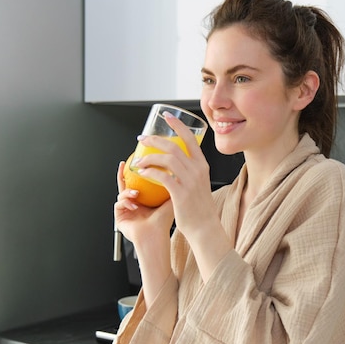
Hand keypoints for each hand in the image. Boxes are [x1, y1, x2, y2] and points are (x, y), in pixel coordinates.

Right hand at [114, 160, 174, 247]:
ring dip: (128, 191)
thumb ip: (172, 185)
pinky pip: (118, 204)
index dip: (138, 170)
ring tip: (137, 192)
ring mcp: (125, 210)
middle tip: (126, 164)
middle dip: (124, 174)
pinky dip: (125, 202)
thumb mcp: (169, 200)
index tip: (140, 158)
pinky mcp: (119, 217)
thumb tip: (177, 169)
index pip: (139, 181)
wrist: (156, 238)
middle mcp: (134, 203)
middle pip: (126, 184)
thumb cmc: (163, 223)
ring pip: (121, 193)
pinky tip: (133, 204)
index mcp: (144, 199)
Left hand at [133, 114, 232, 282]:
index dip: (177, 125)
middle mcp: (197, 170)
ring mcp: (189, 181)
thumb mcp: (199, 184)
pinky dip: (150, 172)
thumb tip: (173, 163)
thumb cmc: (199, 208)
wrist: (205, 227)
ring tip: (139, 160)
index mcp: (202, 165)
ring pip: (166, 159)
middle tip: (142, 139)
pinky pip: (161, 176)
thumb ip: (189, 172)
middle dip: (155, 139)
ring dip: (149, 157)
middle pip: (174, 146)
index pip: (190, 139)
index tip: (166, 116)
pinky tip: (142, 173)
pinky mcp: (180, 192)